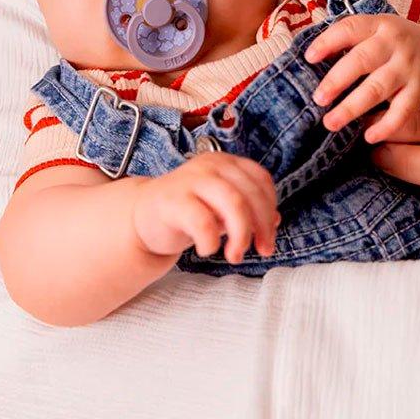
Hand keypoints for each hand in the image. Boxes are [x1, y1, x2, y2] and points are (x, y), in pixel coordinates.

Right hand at [132, 152, 278, 262]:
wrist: (144, 216)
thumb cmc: (188, 211)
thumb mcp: (222, 208)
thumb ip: (248, 210)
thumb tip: (275, 221)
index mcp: (226, 163)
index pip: (261, 180)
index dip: (270, 210)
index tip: (268, 237)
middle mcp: (210, 165)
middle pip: (250, 194)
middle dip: (261, 227)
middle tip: (260, 251)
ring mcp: (190, 180)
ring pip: (233, 203)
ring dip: (241, 234)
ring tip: (235, 255)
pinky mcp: (172, 200)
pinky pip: (202, 221)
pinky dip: (211, 241)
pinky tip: (207, 250)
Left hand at [304, 14, 419, 132]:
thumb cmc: (397, 46)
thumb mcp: (378, 32)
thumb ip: (351, 42)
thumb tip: (310, 62)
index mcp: (380, 25)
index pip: (350, 28)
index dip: (328, 42)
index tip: (309, 58)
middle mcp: (396, 44)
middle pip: (362, 60)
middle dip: (337, 80)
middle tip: (318, 99)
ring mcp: (410, 68)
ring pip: (378, 88)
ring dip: (352, 107)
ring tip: (330, 123)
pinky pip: (402, 111)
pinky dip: (386, 125)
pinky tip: (368, 136)